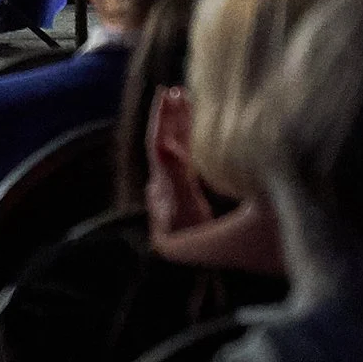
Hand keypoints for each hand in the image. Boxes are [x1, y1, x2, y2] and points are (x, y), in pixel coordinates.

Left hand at [144, 85, 213, 241]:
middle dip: (171, 115)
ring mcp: (177, 188)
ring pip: (178, 150)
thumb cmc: (189, 239)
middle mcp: (166, 180)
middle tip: (177, 90)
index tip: (169, 94)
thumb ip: (177, 175)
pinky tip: (202, 136)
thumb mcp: (184, 206)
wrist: (183, 271)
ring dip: (182, 126)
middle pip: (166, 141)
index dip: (163, 117)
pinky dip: (195, 144)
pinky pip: (190, 163)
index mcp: (164, 179)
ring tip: (187, 101)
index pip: (160, 142)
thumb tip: (167, 144)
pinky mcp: (190, 196)